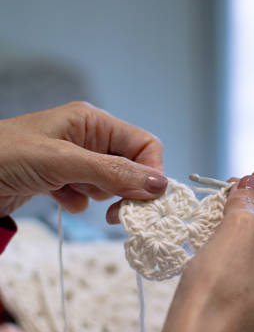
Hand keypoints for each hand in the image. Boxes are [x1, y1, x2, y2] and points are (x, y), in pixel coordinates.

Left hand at [0, 101, 166, 221]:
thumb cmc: (6, 156)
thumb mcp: (64, 161)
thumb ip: (113, 172)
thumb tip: (159, 184)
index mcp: (92, 121)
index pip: (143, 144)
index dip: (150, 172)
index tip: (147, 200)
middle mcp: (87, 138)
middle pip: (129, 167)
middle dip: (122, 188)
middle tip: (115, 210)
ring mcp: (74, 160)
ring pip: (109, 184)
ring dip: (95, 194)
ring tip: (69, 190)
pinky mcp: (61, 181)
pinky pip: (87, 196)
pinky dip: (76, 201)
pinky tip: (56, 196)